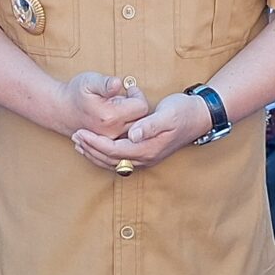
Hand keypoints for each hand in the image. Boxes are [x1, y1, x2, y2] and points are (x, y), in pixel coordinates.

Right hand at [62, 72, 151, 138]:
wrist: (60, 110)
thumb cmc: (76, 93)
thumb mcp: (89, 81)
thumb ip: (106, 83)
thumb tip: (118, 83)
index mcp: (111, 117)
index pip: (141, 107)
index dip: (137, 94)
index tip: (128, 89)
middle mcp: (113, 133)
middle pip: (142, 121)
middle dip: (137, 107)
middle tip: (125, 97)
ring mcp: (111, 141)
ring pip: (137, 131)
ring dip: (134, 119)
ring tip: (121, 108)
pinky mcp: (109, 145)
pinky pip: (129, 139)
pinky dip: (129, 129)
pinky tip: (120, 119)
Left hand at [73, 93, 207, 171]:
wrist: (200, 117)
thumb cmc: (183, 112)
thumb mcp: (168, 114)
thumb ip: (150, 125)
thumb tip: (133, 134)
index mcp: (148, 148)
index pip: (114, 150)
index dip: (95, 143)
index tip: (80, 133)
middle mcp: (146, 158)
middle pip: (110, 160)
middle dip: (90, 149)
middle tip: (74, 137)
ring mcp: (146, 158)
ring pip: (113, 163)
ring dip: (95, 154)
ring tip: (79, 144)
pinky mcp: (146, 154)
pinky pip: (119, 160)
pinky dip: (104, 155)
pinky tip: (96, 147)